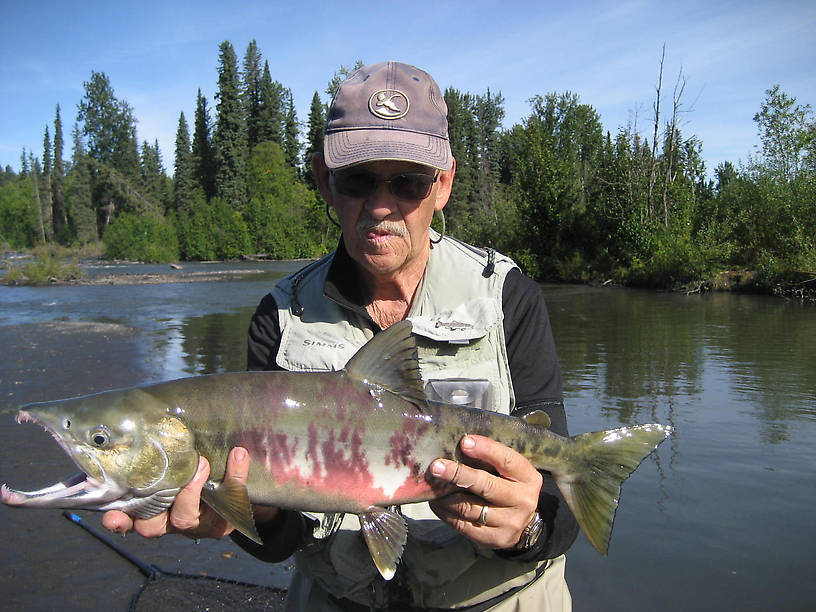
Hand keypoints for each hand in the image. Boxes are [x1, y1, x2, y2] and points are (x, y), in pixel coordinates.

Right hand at [102, 447, 252, 539]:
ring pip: (184, 519)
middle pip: (152, 526)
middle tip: (176, 471)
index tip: (112, 515)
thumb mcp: (168, 461)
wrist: (226, 490)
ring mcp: (194, 524)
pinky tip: (239, 455)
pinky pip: (229, 505)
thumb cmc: (186, 467)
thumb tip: (143, 415)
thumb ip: (154, 449)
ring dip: (192, 490)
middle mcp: (167, 521)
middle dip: (159, 501)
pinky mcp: (221, 523)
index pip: (125, 519)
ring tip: (204, 462)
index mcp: (147, 508)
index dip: (117, 520)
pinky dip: (235, 478)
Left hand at [428, 435, 541, 549]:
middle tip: (436, 466)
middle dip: (458, 474)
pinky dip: (446, 513)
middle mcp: (523, 501)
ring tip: (432, 485)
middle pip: (487, 486)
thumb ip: (491, 459)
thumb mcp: (509, 471)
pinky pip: (463, 526)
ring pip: (470, 508)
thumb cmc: (508, 486)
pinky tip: (437, 503)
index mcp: (528, 478)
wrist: (522, 523)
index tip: (464, 442)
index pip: (507, 460)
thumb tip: (459, 444)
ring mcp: (510, 523)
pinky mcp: (495, 539)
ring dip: (446, 497)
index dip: (486, 450)